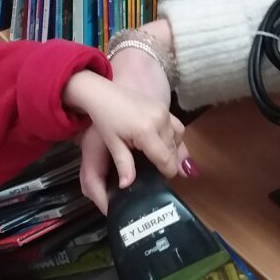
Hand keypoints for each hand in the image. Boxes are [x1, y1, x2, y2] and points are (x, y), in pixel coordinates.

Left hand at [66, 65, 190, 197]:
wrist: (102, 94)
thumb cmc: (104, 120)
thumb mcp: (113, 145)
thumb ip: (124, 165)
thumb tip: (126, 186)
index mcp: (146, 131)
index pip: (165, 158)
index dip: (167, 172)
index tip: (164, 181)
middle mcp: (160, 120)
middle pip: (172, 150)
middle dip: (168, 162)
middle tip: (160, 173)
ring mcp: (164, 111)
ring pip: (177, 138)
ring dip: (172, 150)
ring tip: (163, 160)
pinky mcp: (163, 106)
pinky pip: (176, 126)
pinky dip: (174, 137)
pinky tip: (166, 145)